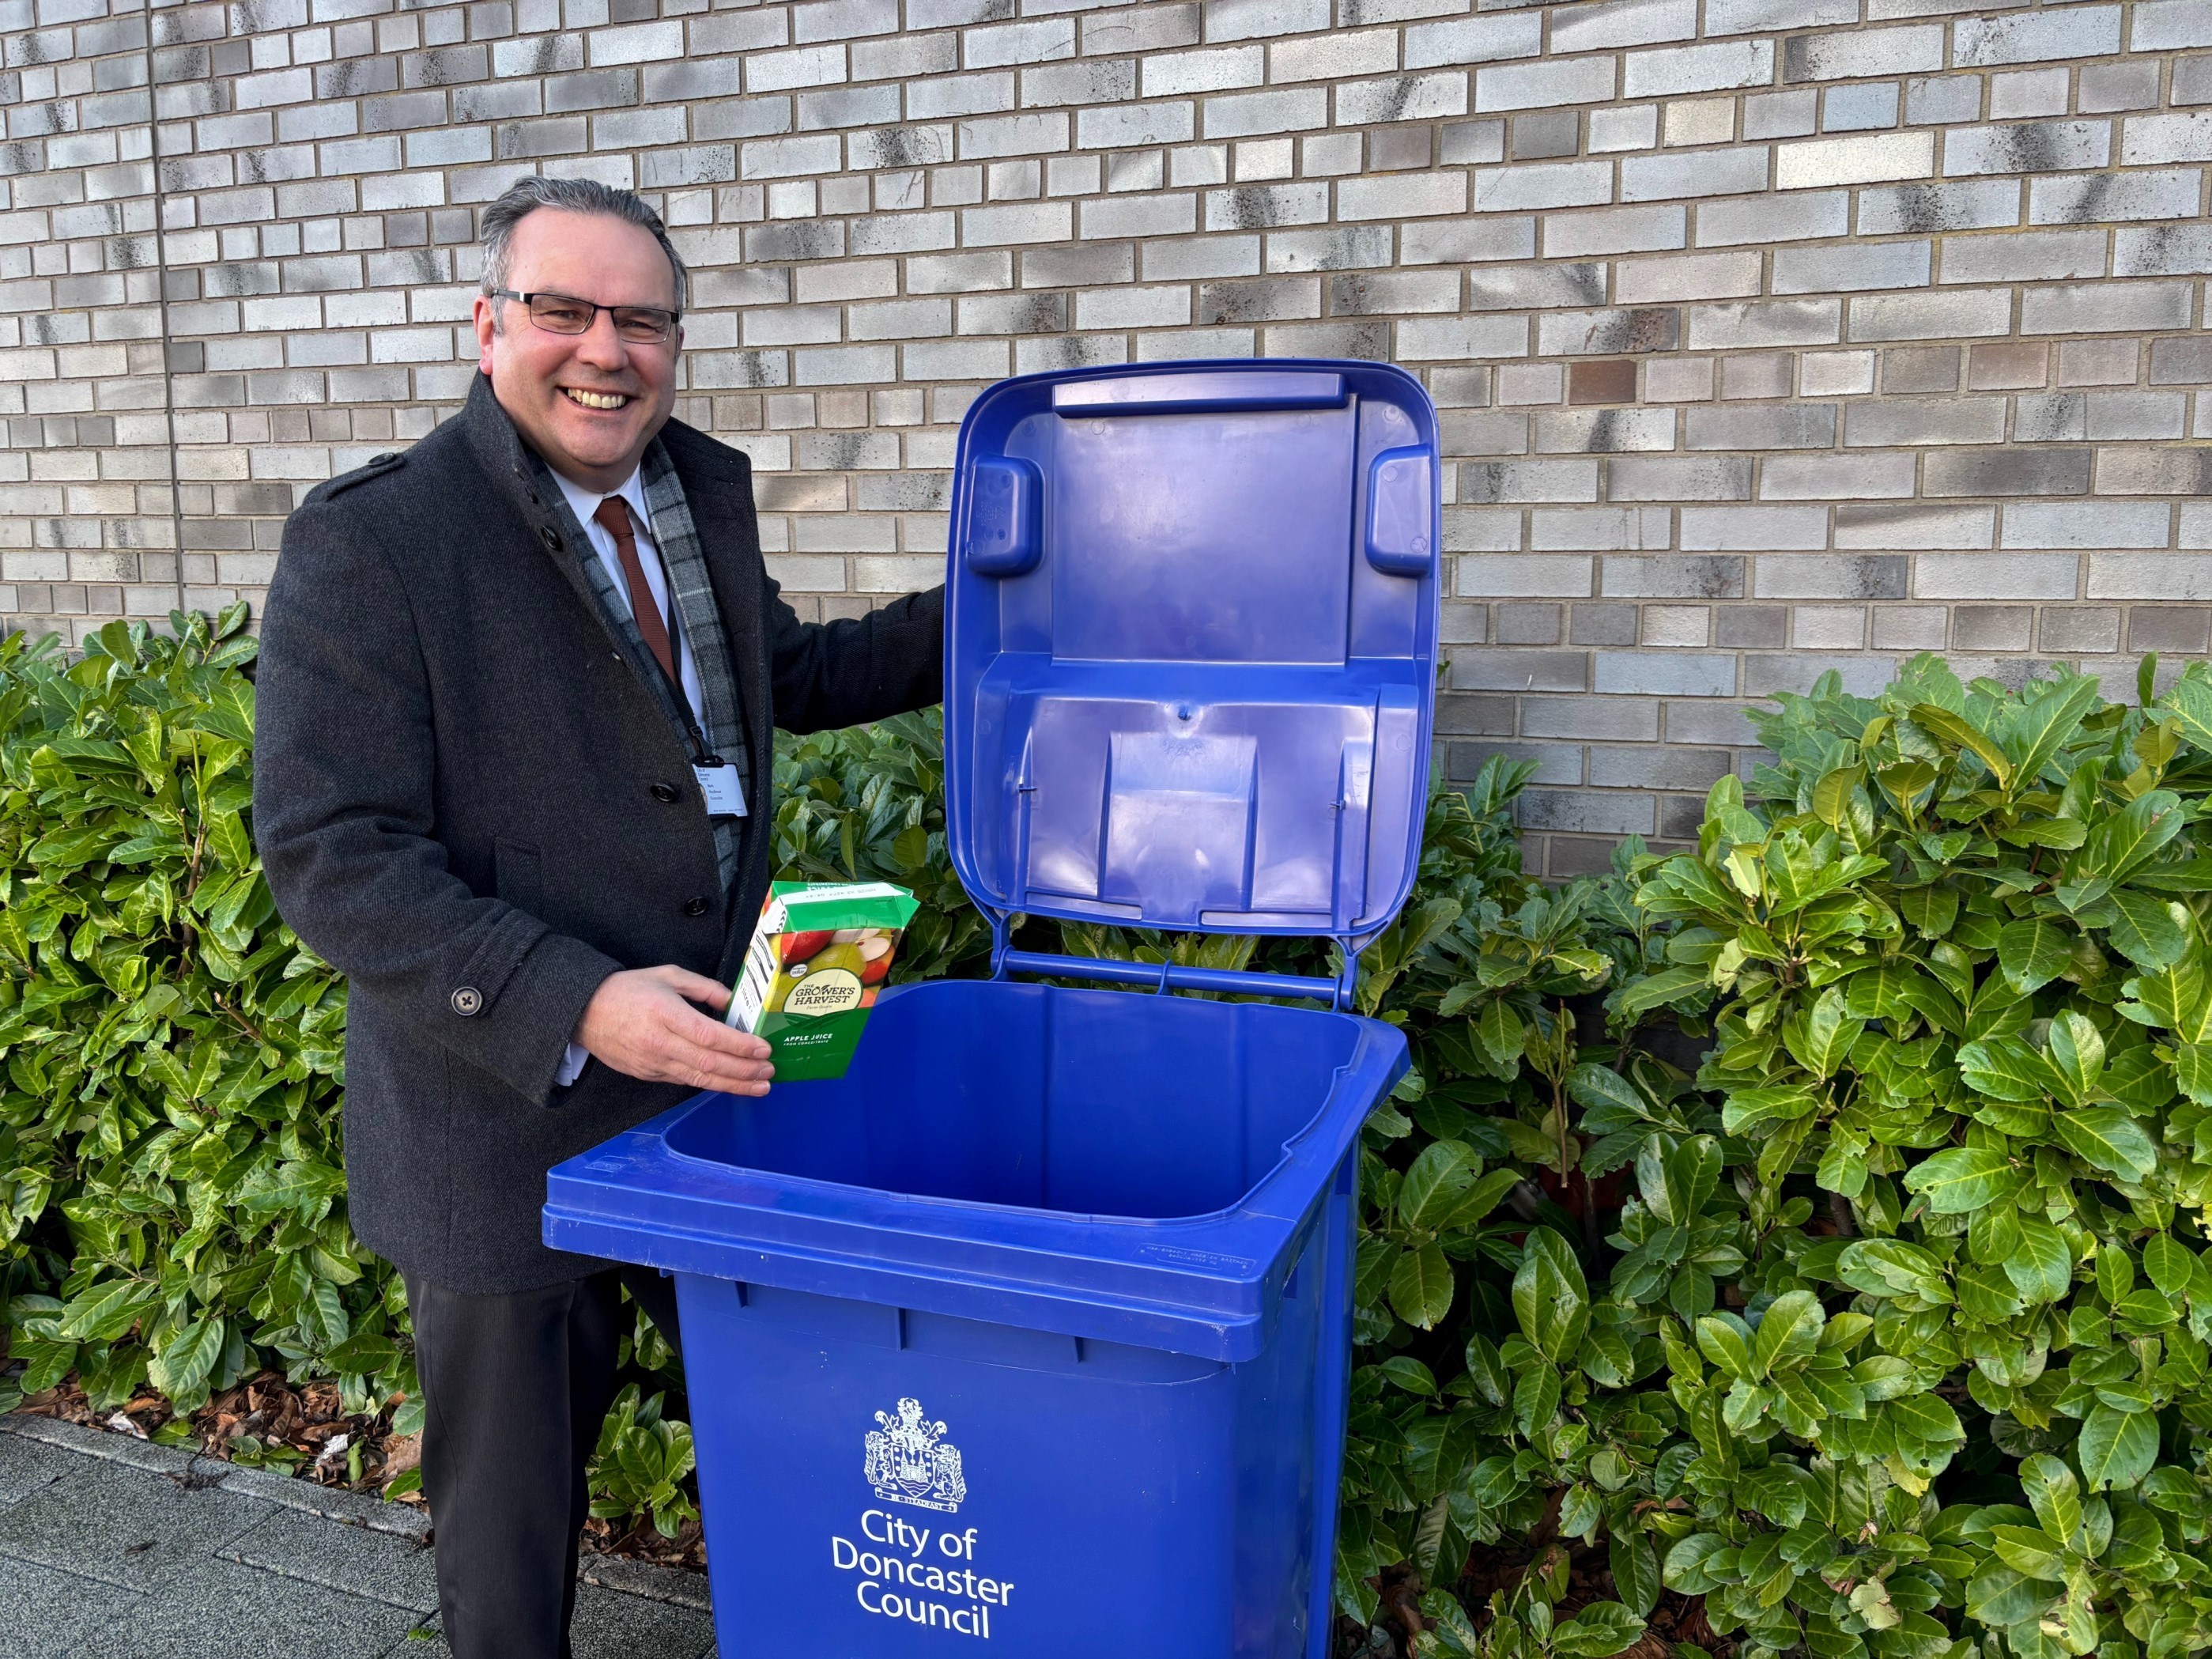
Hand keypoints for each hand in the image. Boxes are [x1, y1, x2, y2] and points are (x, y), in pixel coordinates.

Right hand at [574, 965, 773, 1094]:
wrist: (585, 1012)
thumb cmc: (627, 990)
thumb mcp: (667, 975)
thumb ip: (703, 987)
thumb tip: (732, 1000)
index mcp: (666, 1014)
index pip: (710, 1036)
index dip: (740, 1046)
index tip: (763, 1048)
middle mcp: (660, 1043)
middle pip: (709, 1063)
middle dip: (744, 1070)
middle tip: (769, 1071)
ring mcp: (653, 1063)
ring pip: (699, 1079)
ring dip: (733, 1084)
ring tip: (759, 1086)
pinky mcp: (648, 1075)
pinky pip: (684, 1081)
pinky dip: (709, 1083)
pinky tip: (730, 1083)